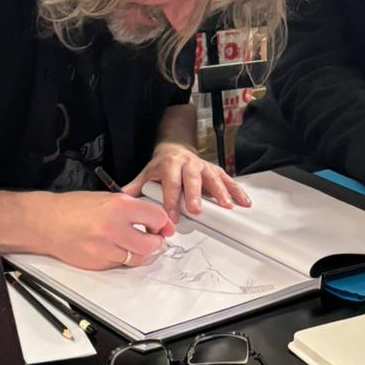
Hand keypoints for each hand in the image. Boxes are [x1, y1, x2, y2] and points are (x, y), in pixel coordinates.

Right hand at [0, 189, 174, 269]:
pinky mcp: (97, 263)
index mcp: (118, 206)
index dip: (163, 223)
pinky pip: (120, 264)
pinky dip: (122, 259)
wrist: (46, 221)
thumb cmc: (74, 207)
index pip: (156, 217)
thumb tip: (153, 219)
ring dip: (141, 253)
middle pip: (151, 244)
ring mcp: (104, 248)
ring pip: (137, 258)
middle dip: (155, 242)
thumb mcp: (107, 198)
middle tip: (153, 238)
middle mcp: (113, 228)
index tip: (164, 226)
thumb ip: (131, 208)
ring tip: (135, 244)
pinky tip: (115, 248)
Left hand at [122, 143, 251, 220]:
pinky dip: (236, 190)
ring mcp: (203, 166)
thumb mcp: (146, 174)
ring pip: (213, 178)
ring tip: (227, 206)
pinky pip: (227, 179)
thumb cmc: (161, 167)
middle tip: (197, 210)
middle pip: (193, 178)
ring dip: (220, 192)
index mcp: (169, 164)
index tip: (172, 216)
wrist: (174, 149)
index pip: (170, 182)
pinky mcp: (215, 170)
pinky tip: (243, 202)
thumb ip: (135, 189)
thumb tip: (120, 202)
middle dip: (196, 194)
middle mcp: (188, 163)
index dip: (171, 199)